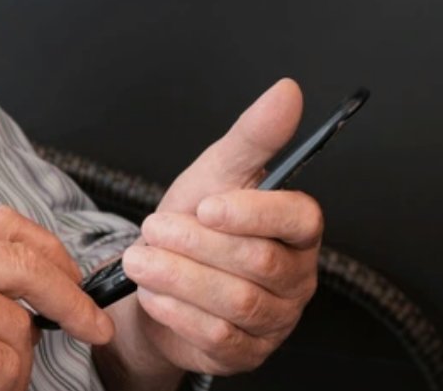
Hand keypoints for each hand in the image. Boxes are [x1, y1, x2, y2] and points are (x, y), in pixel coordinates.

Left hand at [103, 78, 321, 380]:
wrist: (159, 276)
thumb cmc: (196, 221)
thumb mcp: (217, 172)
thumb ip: (254, 135)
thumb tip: (287, 90)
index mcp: (297, 228)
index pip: (300, 219)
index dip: (253, 212)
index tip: (207, 205)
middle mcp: (296, 276)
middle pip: (259, 262)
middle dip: (197, 244)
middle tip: (154, 228)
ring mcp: (275, 319)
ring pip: (236, 301)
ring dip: (179, 277)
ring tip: (142, 259)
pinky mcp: (246, 352)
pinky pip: (218, 337)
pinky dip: (176, 311)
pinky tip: (152, 293)